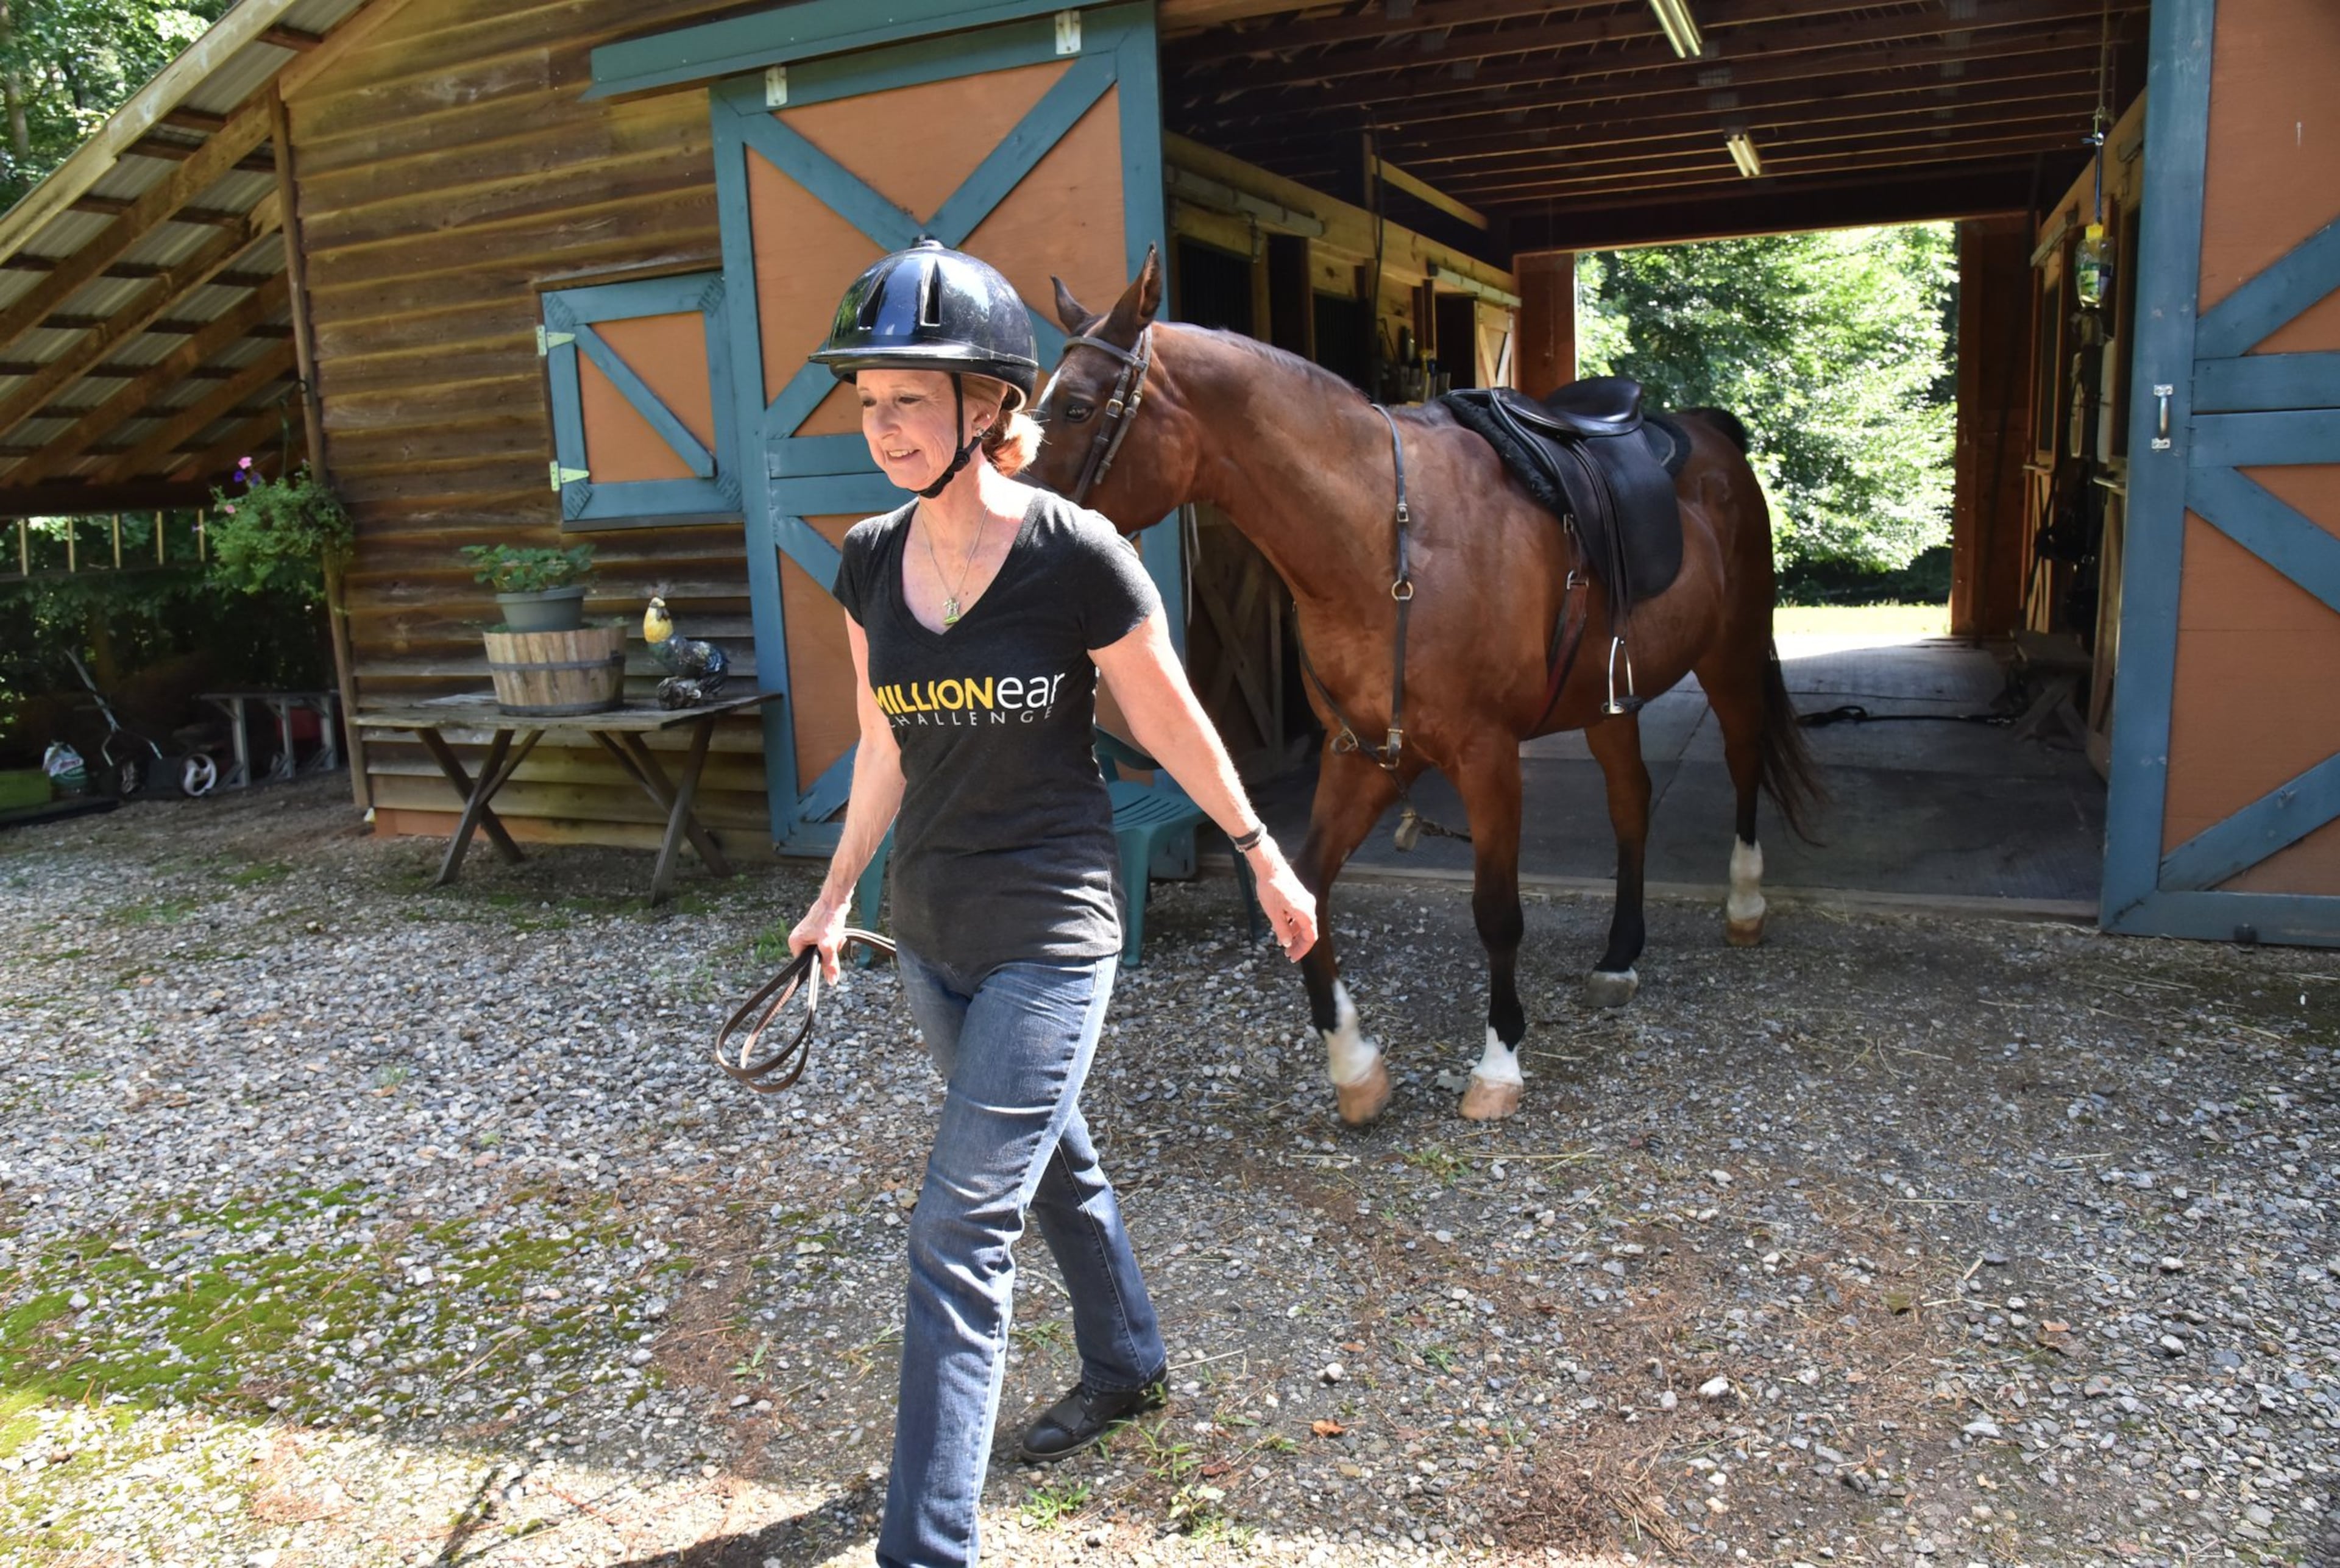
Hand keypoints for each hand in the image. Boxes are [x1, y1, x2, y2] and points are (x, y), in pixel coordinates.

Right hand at [788, 897, 848, 983]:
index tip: (828, 954)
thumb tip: (831, 981)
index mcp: (794, 943)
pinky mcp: (818, 931)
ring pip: (823, 950)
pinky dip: (834, 940)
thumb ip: (830, 964)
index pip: (806, 964)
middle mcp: (799, 939)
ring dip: (833, 945)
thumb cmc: (829, 918)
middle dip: (828, 952)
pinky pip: (827, 942)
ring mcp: (808, 935)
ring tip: (837, 935)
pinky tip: (838, 932)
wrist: (836, 899)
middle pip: (816, 957)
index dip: (819, 962)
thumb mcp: (829, 944)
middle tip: (834, 941)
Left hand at [1248, 841, 1317, 960]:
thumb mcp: (1273, 914)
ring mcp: (1305, 901)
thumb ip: (1282, 930)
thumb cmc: (1271, 889)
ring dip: (1294, 934)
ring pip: (1304, 923)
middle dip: (1298, 945)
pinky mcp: (1300, 897)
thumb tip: (1287, 943)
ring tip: (1282, 942)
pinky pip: (1300, 915)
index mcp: (1305, 912)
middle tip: (1287, 954)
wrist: (1270, 867)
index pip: (1310, 937)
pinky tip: (1281, 927)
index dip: (1302, 950)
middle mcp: (1309, 907)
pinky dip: (1293, 924)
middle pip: (1308, 931)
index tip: (1292, 958)